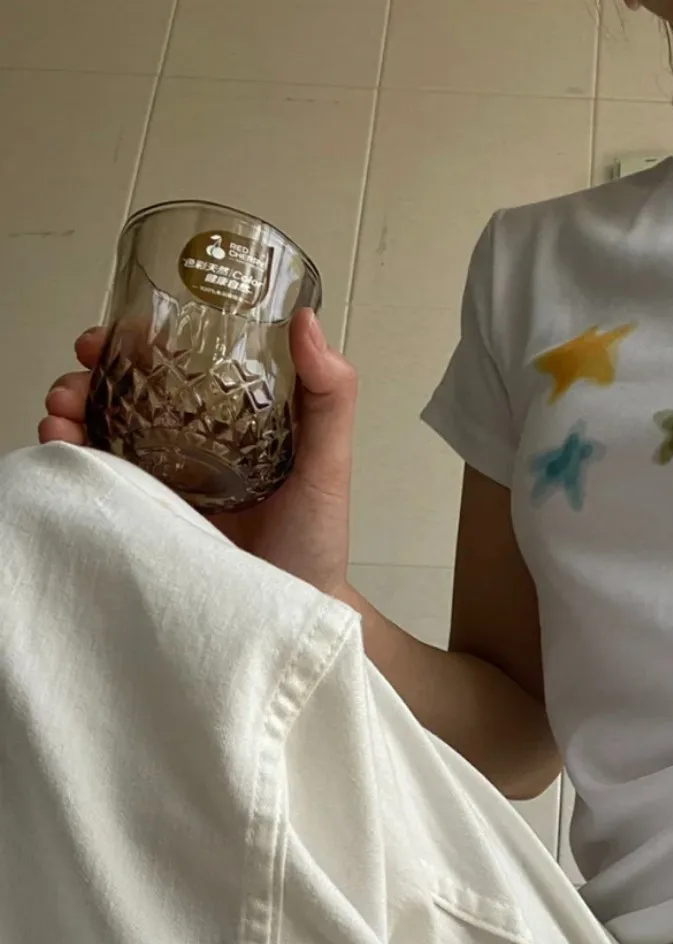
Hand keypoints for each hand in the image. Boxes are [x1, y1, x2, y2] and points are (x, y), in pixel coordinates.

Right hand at [39, 309, 358, 598]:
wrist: (293, 609)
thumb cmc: (315, 539)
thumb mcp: (329, 463)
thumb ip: (329, 398)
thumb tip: (306, 322)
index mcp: (227, 416)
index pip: (172, 363)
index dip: (133, 344)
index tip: (109, 337)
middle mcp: (189, 440)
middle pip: (124, 392)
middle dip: (86, 378)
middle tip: (72, 383)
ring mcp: (164, 478)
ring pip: (102, 430)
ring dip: (69, 412)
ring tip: (59, 420)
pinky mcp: (148, 515)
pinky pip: (103, 480)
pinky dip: (73, 460)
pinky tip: (63, 453)